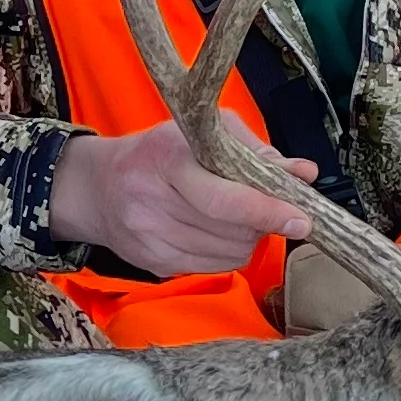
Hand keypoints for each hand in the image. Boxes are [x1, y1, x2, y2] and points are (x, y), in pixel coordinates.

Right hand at [48, 117, 317, 276]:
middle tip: (268, 208)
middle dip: (262, 223)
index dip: (267, 211)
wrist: (96, 188)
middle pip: (232, 231)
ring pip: (229, 254)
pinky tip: (214, 232)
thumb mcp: (201, 134)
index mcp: (166, 158)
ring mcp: (150, 237)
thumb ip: (254, 151)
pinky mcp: (154, 264)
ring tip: (235, 218)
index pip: (224, 199)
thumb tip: (304, 173)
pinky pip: (213, 267)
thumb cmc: (156, 154)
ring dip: (247, 239)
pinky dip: (226, 252)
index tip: (301, 219)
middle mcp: (152, 200)